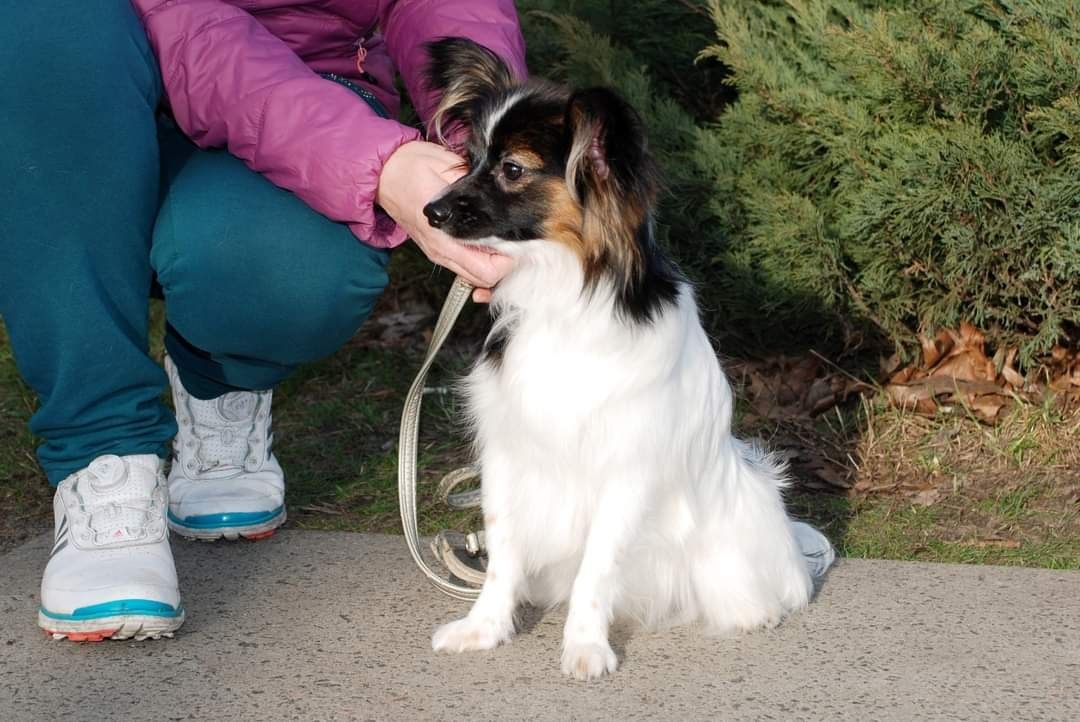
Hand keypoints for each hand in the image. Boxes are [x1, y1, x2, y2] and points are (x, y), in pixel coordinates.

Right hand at [377, 141, 512, 301]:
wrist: (382, 173)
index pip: (488, 270)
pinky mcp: (438, 250)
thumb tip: (498, 189)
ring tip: (505, 243)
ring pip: (476, 277)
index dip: (508, 259)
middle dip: (504, 264)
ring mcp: (438, 253)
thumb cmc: (409, 167)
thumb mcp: (444, 169)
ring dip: (493, 264)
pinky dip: (481, 263)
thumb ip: (470, 187)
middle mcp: (441, 252)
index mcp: (443, 237)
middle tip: (515, 241)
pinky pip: (466, 267)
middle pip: (485, 279)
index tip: (517, 240)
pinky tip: (490, 248)